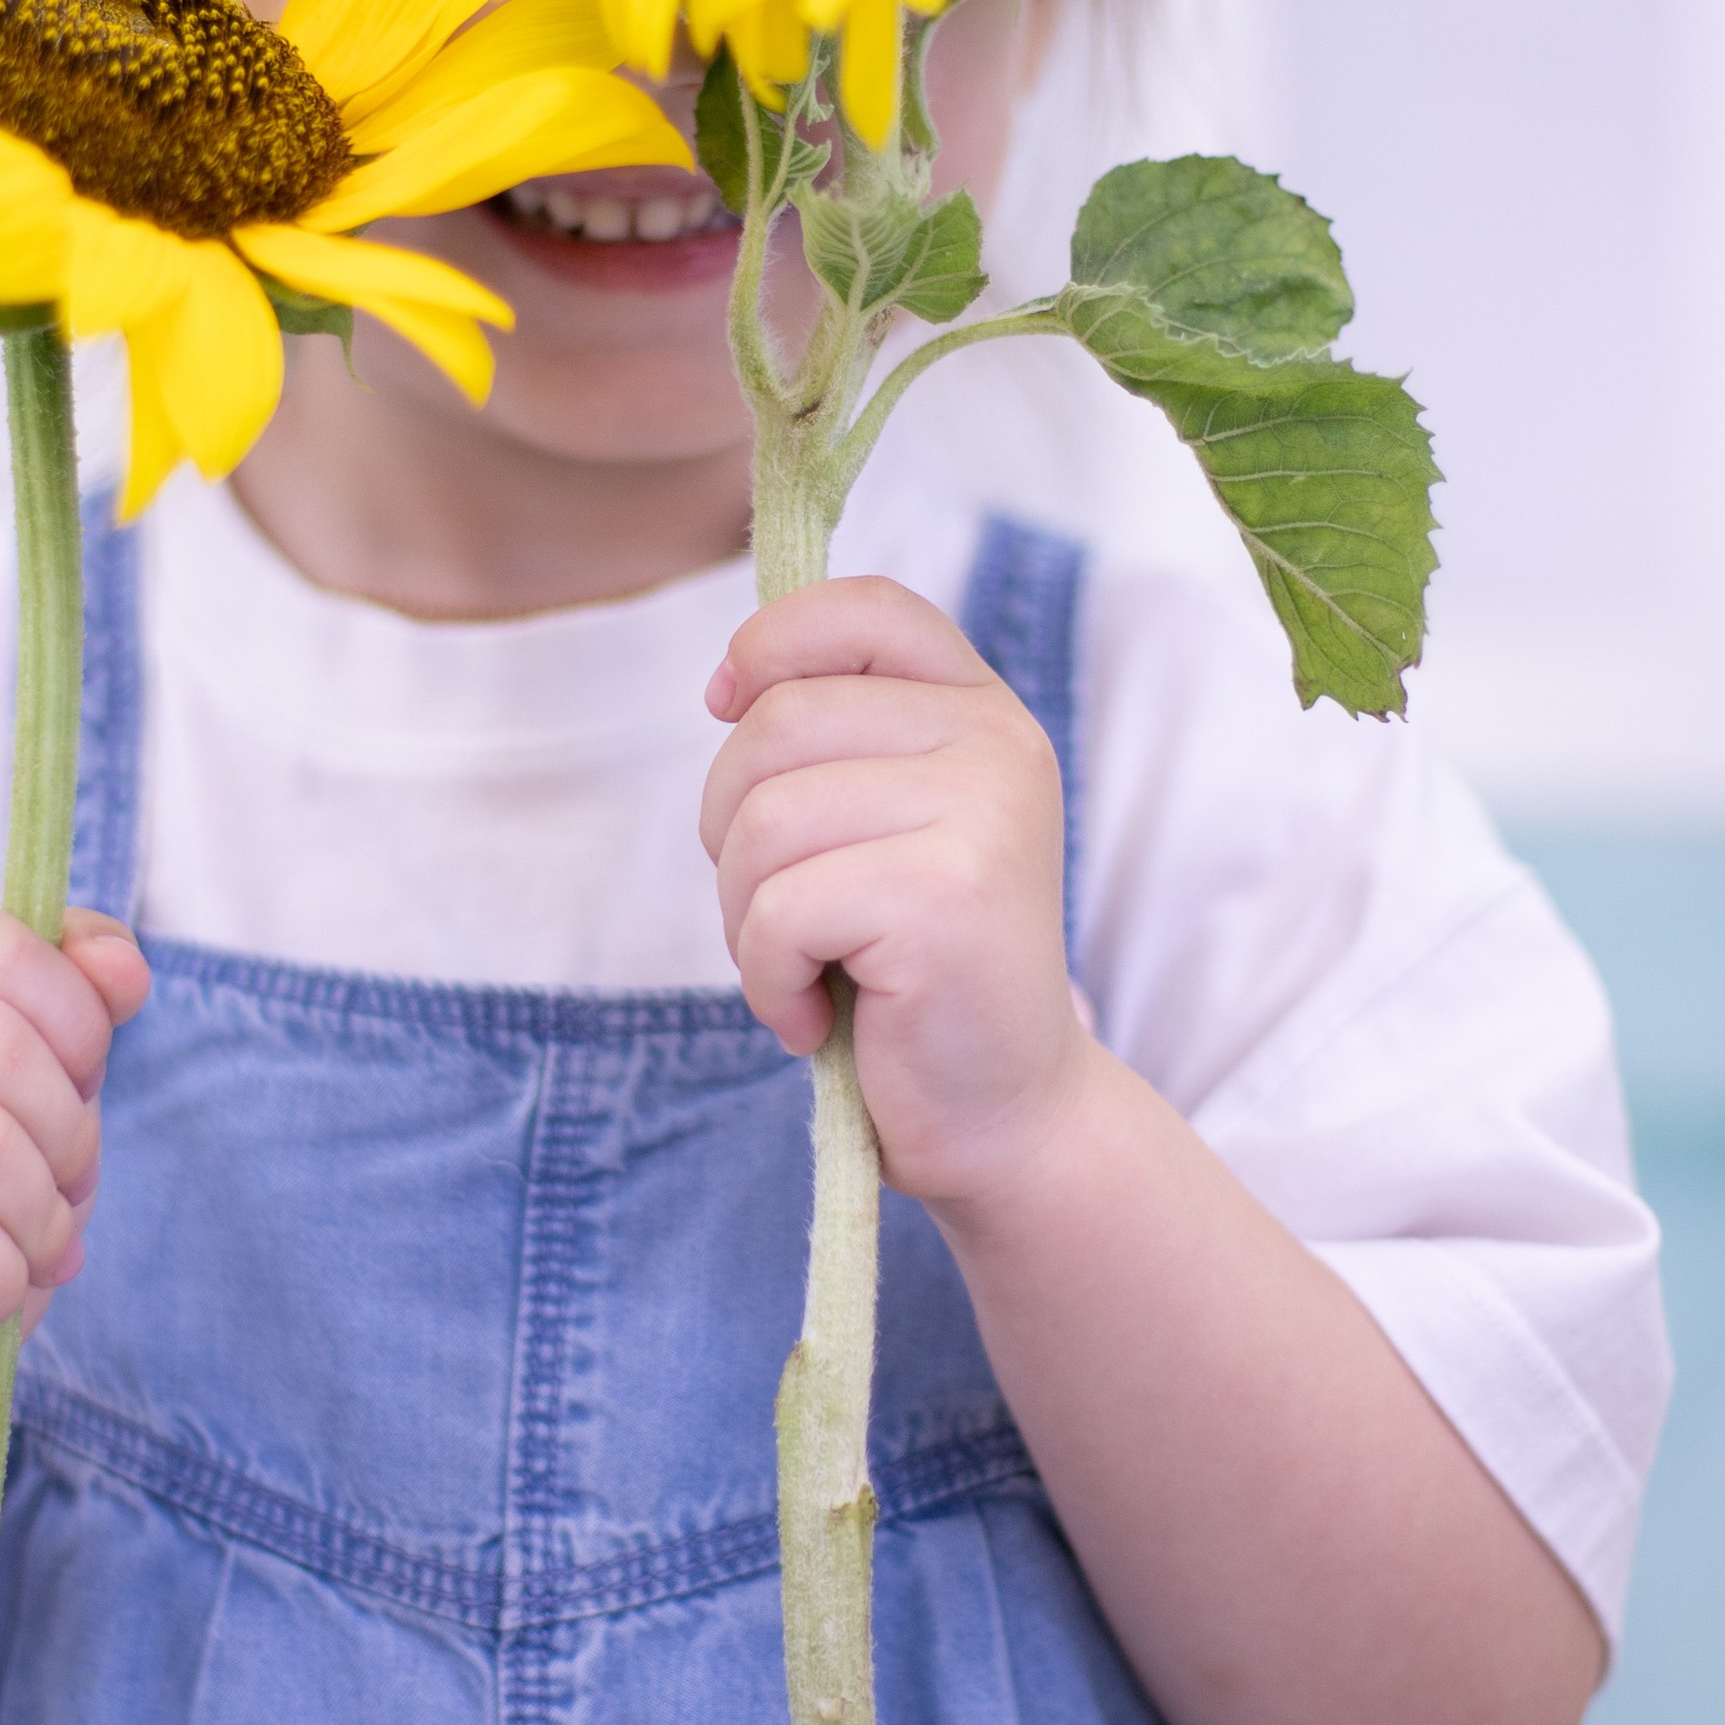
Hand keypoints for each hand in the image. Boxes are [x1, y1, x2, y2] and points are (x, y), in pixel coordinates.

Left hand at [701, 578, 1087, 1208]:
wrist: (1001, 1116)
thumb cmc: (911, 974)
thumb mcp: (882, 827)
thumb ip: (836, 741)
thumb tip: (727, 681)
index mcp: (981, 711)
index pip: (865, 609)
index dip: (769, 642)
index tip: (724, 703)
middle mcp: (997, 743)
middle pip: (776, 723)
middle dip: (731, 828)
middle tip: (783, 914)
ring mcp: (982, 814)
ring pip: (763, 820)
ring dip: (747, 917)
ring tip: (807, 969)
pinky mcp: (947, 896)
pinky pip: (778, 910)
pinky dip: (767, 978)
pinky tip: (818, 1015)